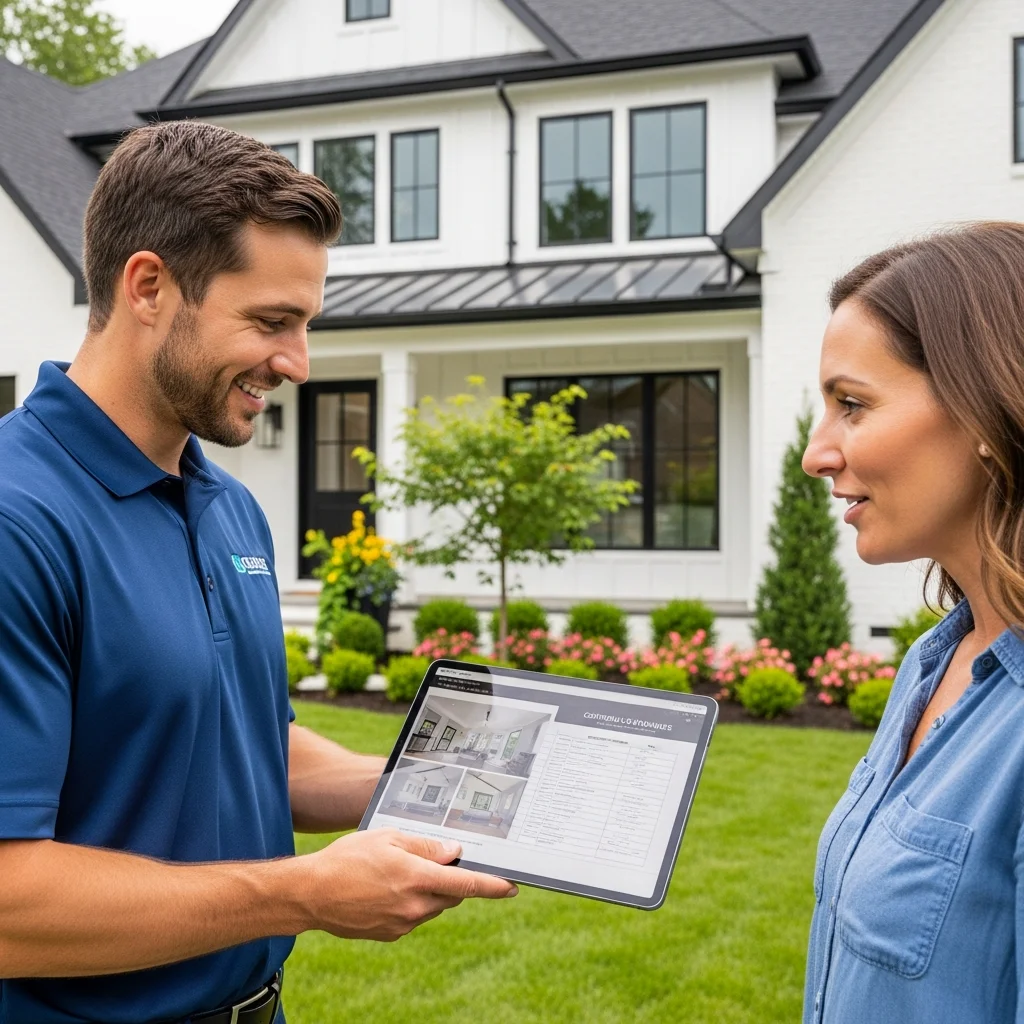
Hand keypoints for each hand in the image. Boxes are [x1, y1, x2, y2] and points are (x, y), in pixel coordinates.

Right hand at [303, 828, 517, 940]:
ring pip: (433, 906)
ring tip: (398, 873)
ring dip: (429, 890)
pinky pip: (414, 917)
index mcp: (417, 878)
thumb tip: (453, 852)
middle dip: (450, 879)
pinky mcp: (391, 934)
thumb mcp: (388, 838)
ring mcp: (403, 924)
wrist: (312, 894)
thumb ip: (424, 845)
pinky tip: (387, 889)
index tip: (512, 887)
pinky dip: (411, 903)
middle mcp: (415, 906)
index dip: (493, 886)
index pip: (467, 884)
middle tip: (433, 861)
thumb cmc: (348, 858)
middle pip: (451, 894)